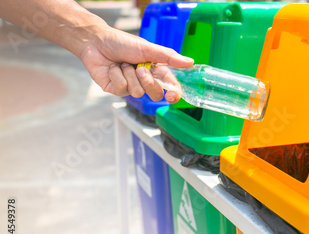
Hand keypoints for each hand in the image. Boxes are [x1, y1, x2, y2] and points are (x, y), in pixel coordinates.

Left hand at [78, 26, 192, 101]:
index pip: (170, 86)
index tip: (171, 96)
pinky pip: (123, 89)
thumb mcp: (148, 48)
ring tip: (122, 64)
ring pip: (138, 93)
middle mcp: (145, 80)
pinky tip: (113, 68)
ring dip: (130, 75)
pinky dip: (117, 75)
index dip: (173, 94)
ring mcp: (131, 87)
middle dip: (148, 81)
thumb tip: (190, 62)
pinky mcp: (117, 90)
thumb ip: (169, 57)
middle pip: (156, 94)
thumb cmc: (122, 42)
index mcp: (156, 70)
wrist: (96, 41)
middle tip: (139, 68)